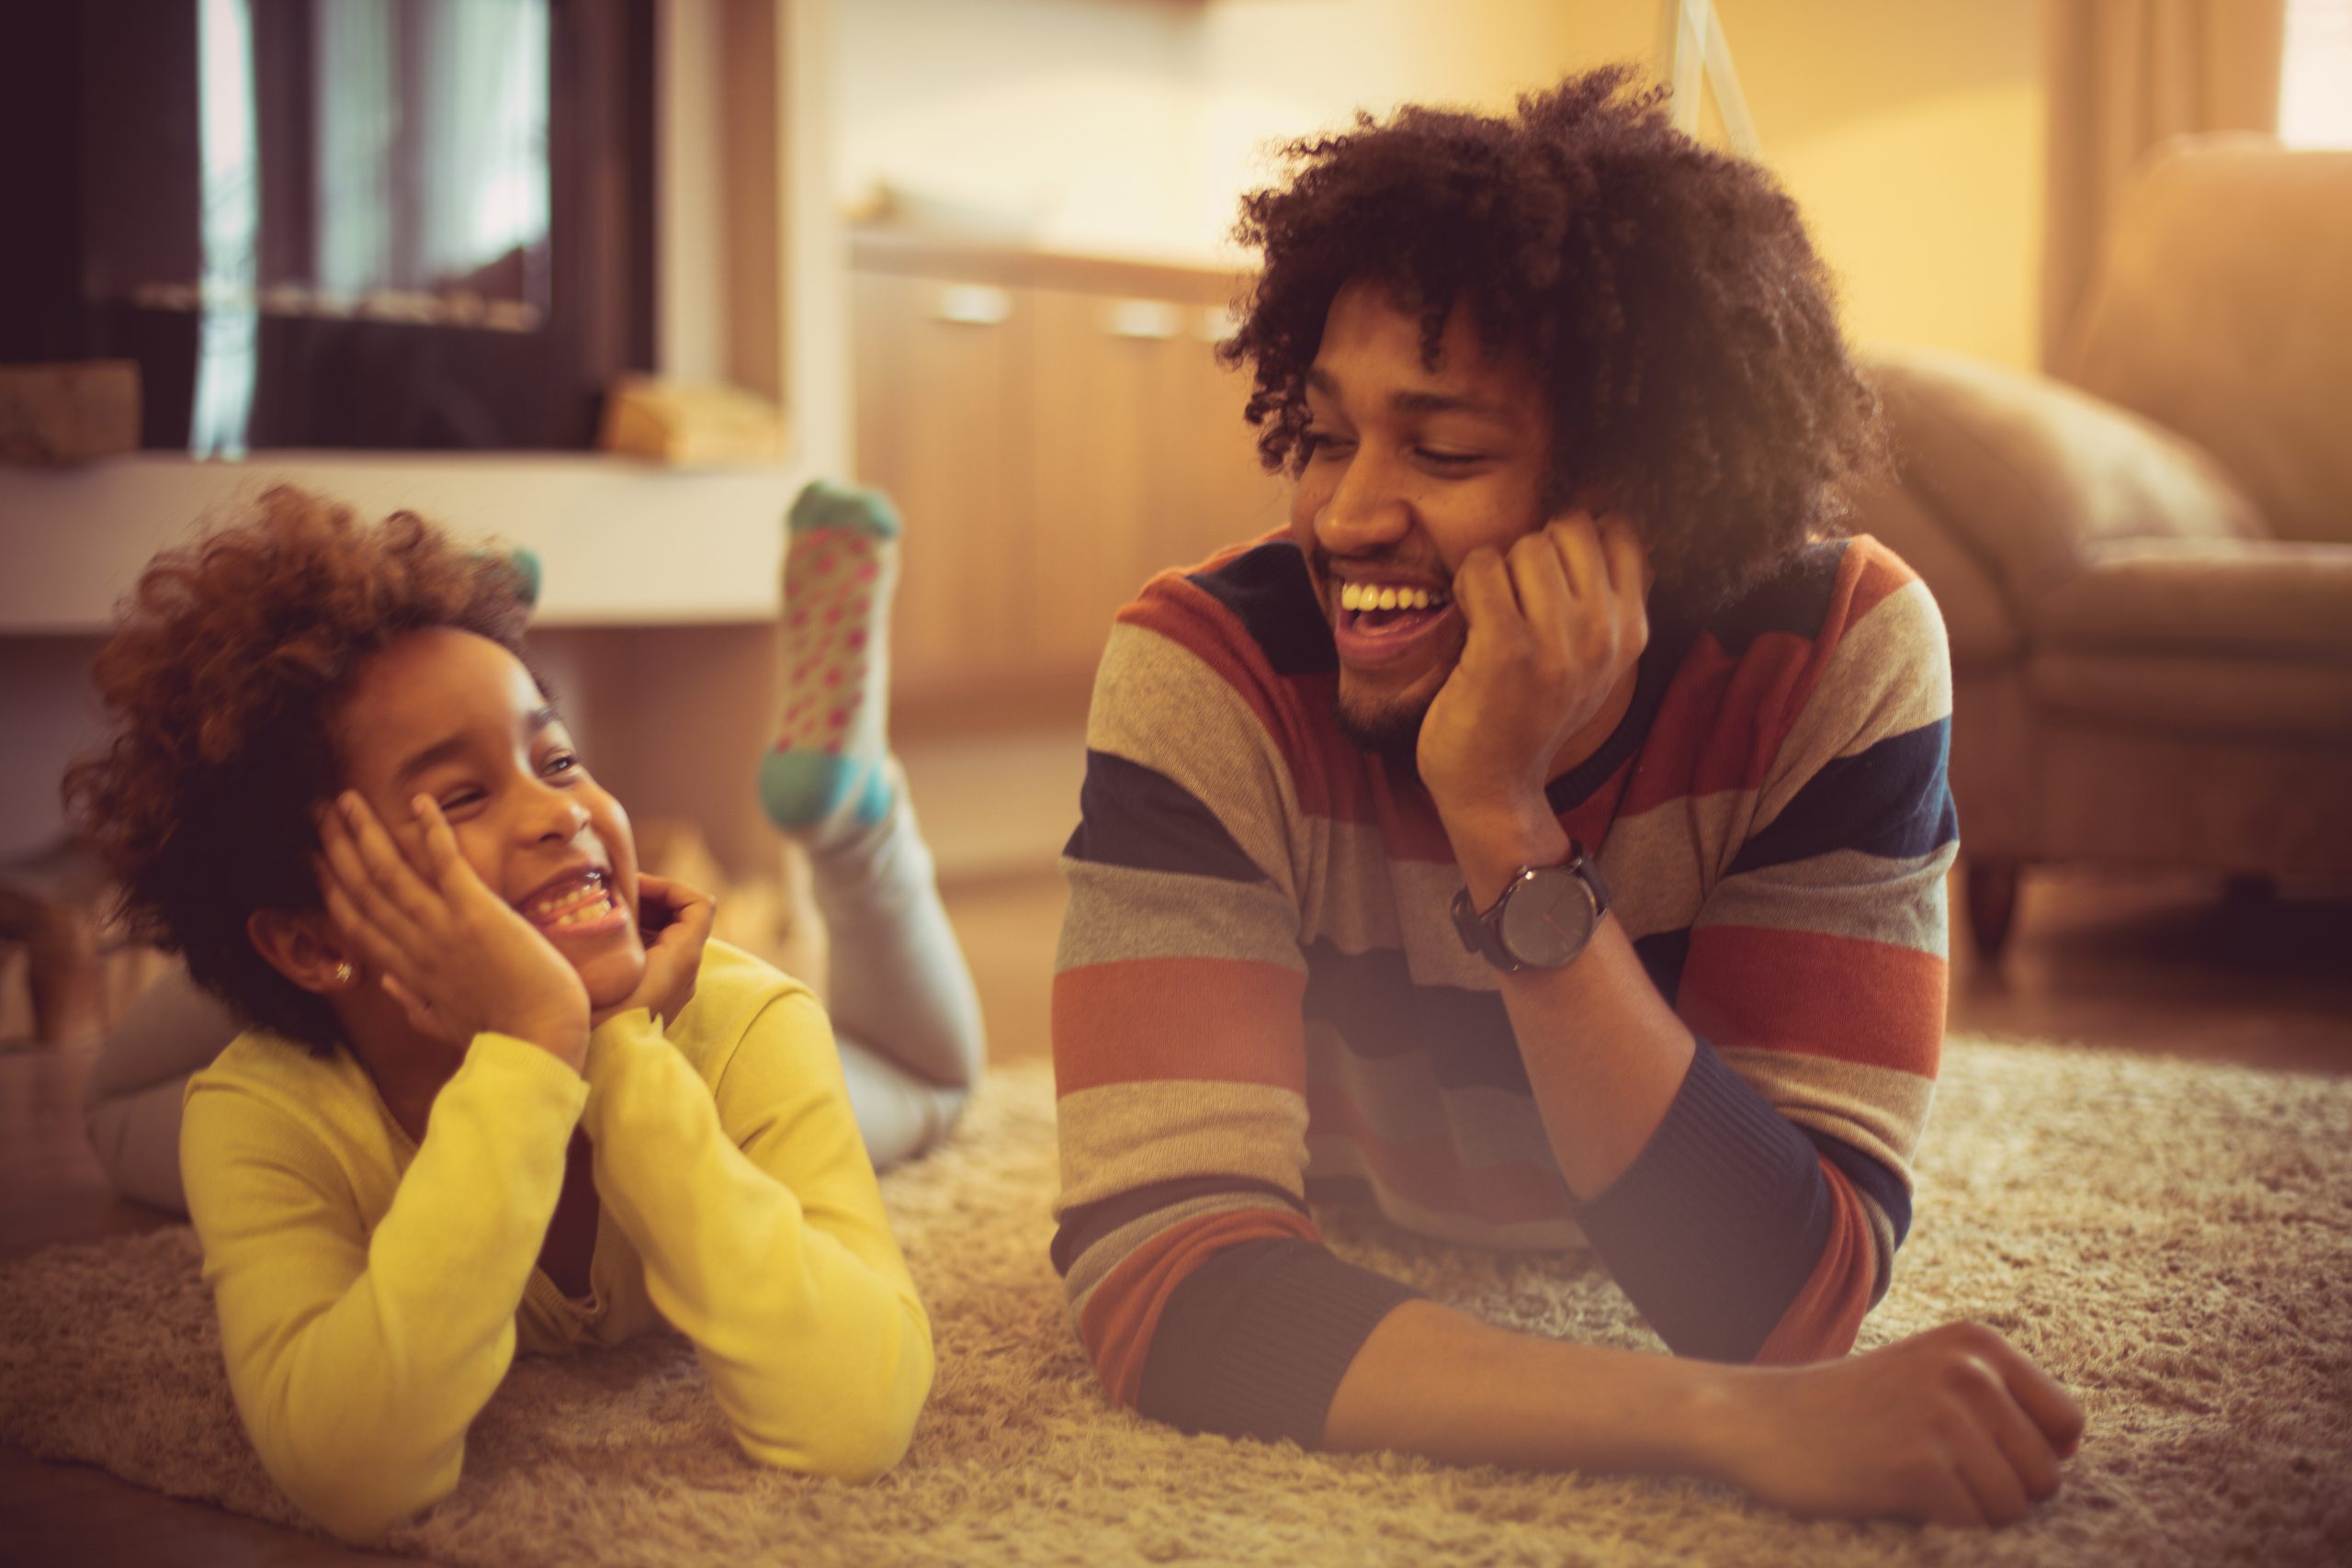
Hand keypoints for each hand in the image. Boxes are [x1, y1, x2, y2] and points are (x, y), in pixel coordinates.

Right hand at [316, 791, 590, 1066]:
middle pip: (363, 890)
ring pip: (389, 872)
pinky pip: (445, 863)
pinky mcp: (475, 913)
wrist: (540, 1045)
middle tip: (317, 814)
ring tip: (345, 799)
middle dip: (336, 849)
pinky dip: (431, 830)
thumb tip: (390, 987)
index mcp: (409, 973)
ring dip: (365, 832)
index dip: (332, 889)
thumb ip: (415, 1003)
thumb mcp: (447, 1024)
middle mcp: (415, 947)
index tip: (315, 862)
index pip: (358, 924)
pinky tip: (419, 801)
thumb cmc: (505, 1037)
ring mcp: (442, 928)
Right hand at [590, 874, 714, 1031]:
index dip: (668, 886)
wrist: (599, 1069)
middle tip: (608, 896)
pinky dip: (633, 941)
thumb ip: (607, 924)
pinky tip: (599, 942)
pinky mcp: (657, 997)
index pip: (699, 903)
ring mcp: (674, 985)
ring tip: (600, 915)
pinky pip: (654, 955)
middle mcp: (687, 970)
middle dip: (648, 900)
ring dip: (638, 920)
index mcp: (683, 957)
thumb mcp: (603, 962)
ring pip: (666, 936)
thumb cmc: (598, 1015)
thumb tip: (587, 893)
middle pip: (682, 916)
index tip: (630, 887)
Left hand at [1417, 512, 1648, 885]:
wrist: (1495, 788)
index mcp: (1632, 631)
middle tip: (1515, 598)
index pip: (1620, 533)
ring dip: (1497, 570)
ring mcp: (1558, 644)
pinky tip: (1469, 616)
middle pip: (1569, 530)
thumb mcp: (1594, 660)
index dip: (1574, 540)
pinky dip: (1468, 583)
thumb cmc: (1530, 713)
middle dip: (1533, 551)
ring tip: (1492, 614)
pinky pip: (1483, 569)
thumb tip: (1604, 518)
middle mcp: (1605, 635)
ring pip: (1526, 546)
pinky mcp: (1507, 650)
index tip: (1550, 577)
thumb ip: (1606, 599)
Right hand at [1706, 1321, 2085, 1526]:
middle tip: (1935, 1473)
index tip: (1978, 1457)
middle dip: (2002, 1491)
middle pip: (2047, 1473)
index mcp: (1977, 1342)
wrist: (1756, 1419)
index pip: (2067, 1424)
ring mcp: (1943, 1415)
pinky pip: (1974, 1525)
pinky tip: (1895, 1496)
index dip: (2033, 1456)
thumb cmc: (1850, 1410)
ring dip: (1971, 1513)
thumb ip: (1998, 1398)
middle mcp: (1969, 1370)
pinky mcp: (1917, 1465)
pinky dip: (1941, 1525)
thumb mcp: (1928, 1373)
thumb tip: (2071, 1452)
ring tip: (1914, 1482)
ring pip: (2016, 1506)